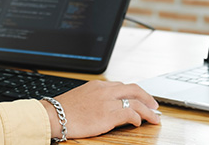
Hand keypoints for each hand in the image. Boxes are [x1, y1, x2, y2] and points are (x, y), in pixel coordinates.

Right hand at [41, 80, 160, 139]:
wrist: (54, 115)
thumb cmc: (63, 109)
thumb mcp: (81, 97)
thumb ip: (95, 97)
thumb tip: (103, 105)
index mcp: (98, 85)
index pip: (122, 85)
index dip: (135, 92)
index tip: (140, 98)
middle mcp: (105, 90)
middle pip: (134, 89)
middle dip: (148, 97)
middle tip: (155, 105)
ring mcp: (108, 102)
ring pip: (136, 102)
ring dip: (148, 111)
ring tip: (154, 118)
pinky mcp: (109, 115)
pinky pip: (131, 114)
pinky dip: (138, 118)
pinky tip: (138, 123)